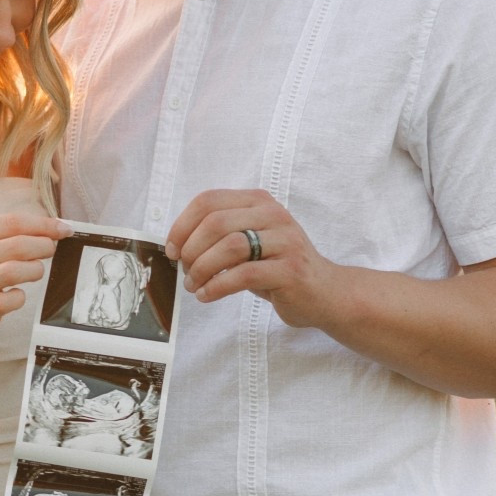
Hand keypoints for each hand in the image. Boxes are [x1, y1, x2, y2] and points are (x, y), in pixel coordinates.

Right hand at [0, 212, 65, 342]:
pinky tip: (17, 294)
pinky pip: (10, 300)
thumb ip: (8, 234)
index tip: (63, 229)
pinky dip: (20, 297)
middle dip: (44, 246)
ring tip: (36, 271)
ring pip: (14, 271)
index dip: (43, 224)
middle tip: (50, 250)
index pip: (13, 222)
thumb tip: (52, 228)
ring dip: (35, 270)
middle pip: (17, 245)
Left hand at [166, 190, 338, 329]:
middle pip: (216, 222)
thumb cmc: (278, 268)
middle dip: (190, 250)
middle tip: (184, 271)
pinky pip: (244, 275)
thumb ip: (221, 235)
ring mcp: (285, 241)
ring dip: (202, 269)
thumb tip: (176, 245)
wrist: (324, 292)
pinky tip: (207, 295)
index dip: (182, 225)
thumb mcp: (250, 242)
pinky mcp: (290, 269)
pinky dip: (217, 287)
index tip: (171, 249)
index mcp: (259, 201)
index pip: (209, 200)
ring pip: (229, 247)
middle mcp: (273, 215)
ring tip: (194, 285)